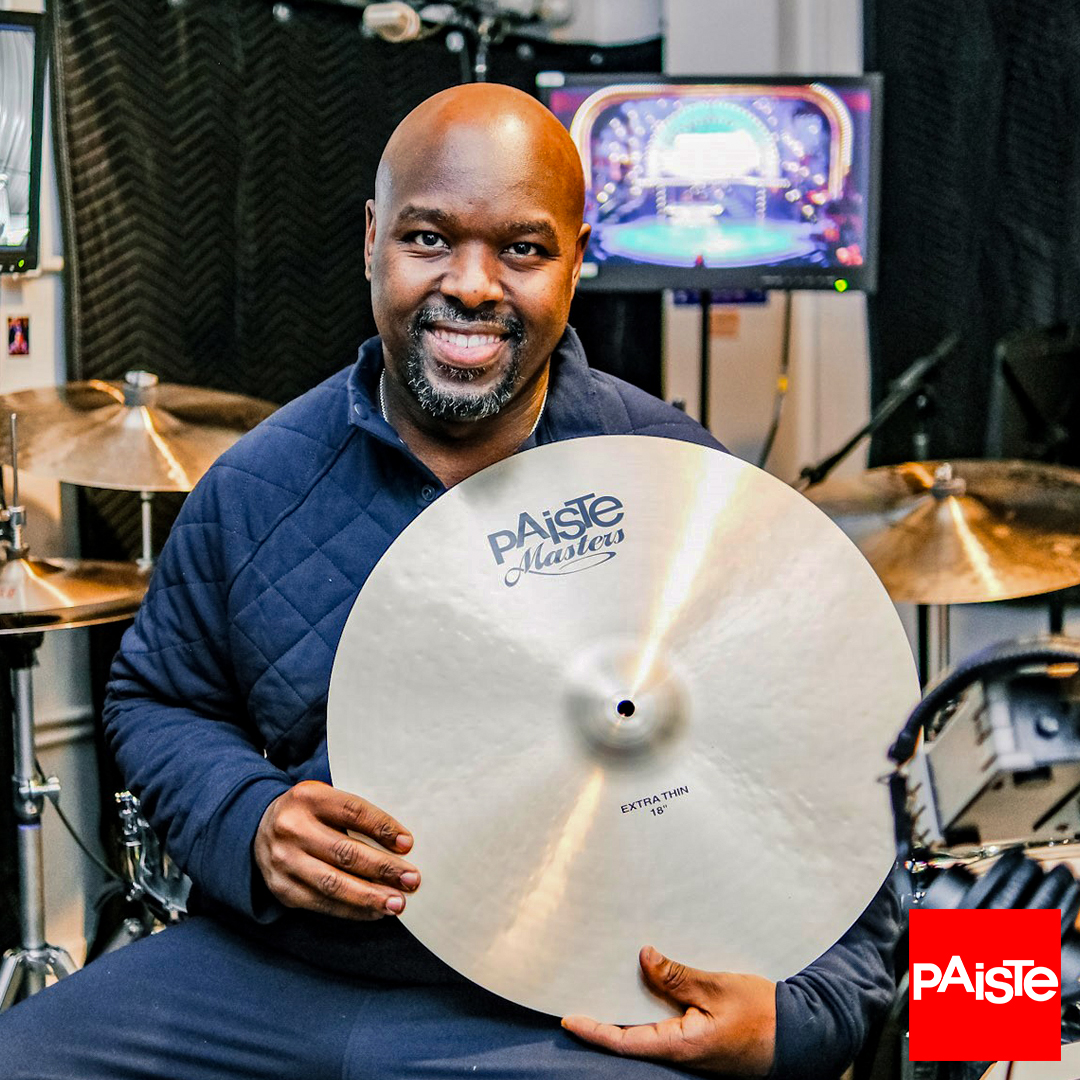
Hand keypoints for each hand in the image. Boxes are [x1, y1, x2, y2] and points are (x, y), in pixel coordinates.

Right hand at [254, 780, 418, 919]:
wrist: (259, 829)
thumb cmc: (310, 814)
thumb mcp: (326, 799)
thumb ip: (356, 815)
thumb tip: (402, 843)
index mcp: (308, 797)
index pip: (352, 811)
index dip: (382, 828)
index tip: (408, 844)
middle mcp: (292, 828)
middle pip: (345, 851)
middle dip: (383, 868)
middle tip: (412, 879)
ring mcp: (284, 861)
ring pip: (333, 883)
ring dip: (370, 896)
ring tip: (397, 903)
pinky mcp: (283, 889)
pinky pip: (323, 904)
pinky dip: (353, 910)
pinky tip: (375, 912)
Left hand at [562, 946, 775, 1075]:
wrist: (801, 1034)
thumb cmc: (763, 1014)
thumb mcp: (718, 988)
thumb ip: (678, 975)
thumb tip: (643, 957)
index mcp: (681, 1044)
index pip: (627, 1040)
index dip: (595, 1030)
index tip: (568, 1018)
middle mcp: (681, 1050)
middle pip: (632, 1036)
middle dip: (605, 1017)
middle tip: (579, 991)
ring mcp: (691, 1047)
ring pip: (649, 1029)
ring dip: (627, 1008)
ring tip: (603, 981)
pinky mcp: (701, 1038)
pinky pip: (667, 1023)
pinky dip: (650, 1005)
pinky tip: (644, 983)